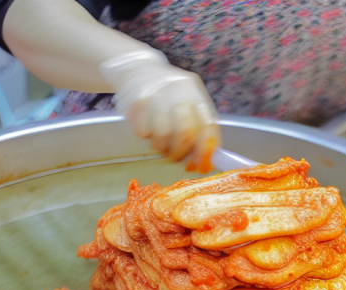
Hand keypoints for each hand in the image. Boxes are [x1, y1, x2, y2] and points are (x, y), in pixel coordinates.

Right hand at [100, 50, 219, 166]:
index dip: (205, 152)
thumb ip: (200, 129)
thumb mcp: (189, 101)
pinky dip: (146, 137)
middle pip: (185, 134)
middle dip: (181, 153)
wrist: (137, 68)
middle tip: (175, 157)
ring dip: (162, 147)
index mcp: (195, 92)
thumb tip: (204, 163)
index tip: (201, 166)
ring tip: (160, 143)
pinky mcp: (137, 102)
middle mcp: (178, 91)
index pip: (208, 127)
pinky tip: (147, 129)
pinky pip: (144, 132)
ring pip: (163, 136)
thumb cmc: (168, 94)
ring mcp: (157, 95)